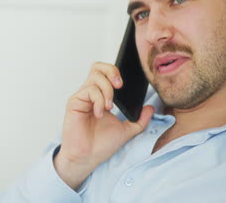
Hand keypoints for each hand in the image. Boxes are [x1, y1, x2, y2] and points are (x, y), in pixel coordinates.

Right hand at [53, 62, 153, 189]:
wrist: (88, 158)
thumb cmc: (101, 145)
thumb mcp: (127, 130)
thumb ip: (140, 120)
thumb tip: (151, 108)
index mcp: (102, 96)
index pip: (106, 73)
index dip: (116, 73)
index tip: (125, 86)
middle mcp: (91, 94)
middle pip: (98, 67)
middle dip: (112, 71)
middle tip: (120, 86)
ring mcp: (82, 97)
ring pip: (95, 76)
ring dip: (107, 90)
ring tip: (109, 107)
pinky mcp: (75, 102)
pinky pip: (89, 90)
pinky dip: (98, 100)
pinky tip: (99, 113)